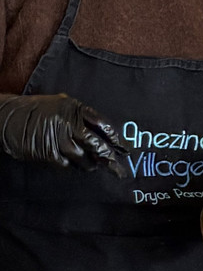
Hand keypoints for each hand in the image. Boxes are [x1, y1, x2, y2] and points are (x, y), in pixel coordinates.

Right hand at [0, 93, 128, 175]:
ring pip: (82, 156)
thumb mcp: (62, 103)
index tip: (123, 147)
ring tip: (96, 166)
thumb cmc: (39, 110)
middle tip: (118, 167)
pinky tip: (77, 165)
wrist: (9, 118)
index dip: (114, 137)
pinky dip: (74, 166)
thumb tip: (104, 132)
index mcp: (74, 108)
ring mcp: (56, 139)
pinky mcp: (47, 153)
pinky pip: (67, 164)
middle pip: (95, 142)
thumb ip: (81, 114)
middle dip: (108, 156)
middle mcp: (67, 123)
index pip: (101, 123)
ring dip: (92, 164)